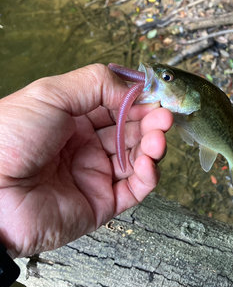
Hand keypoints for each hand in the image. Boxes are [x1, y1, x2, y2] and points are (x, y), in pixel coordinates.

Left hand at [0, 64, 172, 257]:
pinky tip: (149, 161)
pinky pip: (135, 189)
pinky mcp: (102, 204)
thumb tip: (133, 87)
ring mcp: (94, 175)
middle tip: (164, 116)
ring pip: (138, 158)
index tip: (157, 95)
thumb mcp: (50, 94)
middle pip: (132, 131)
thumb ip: (95, 83)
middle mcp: (86, 146)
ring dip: (154, 145)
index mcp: (72, 119)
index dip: (139, 100)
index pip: (117, 105)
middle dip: (151, 121)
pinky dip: (149, 175)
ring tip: (158, 137)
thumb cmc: (9, 141)